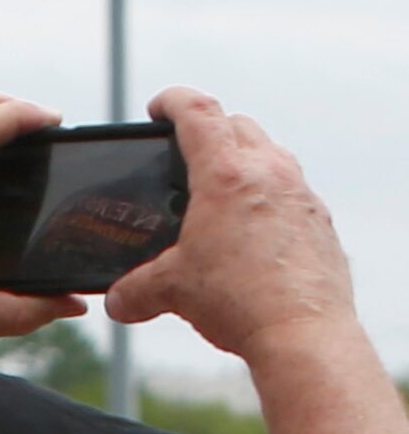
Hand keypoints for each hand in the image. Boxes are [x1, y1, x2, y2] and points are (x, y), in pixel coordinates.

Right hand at [106, 88, 358, 361]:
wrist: (302, 332)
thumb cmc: (238, 300)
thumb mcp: (171, 291)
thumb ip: (135, 290)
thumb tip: (116, 301)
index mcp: (226, 176)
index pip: (198, 113)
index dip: (173, 101)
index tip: (158, 107)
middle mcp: (269, 174)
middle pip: (239, 124)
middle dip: (211, 128)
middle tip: (186, 149)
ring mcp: (300, 196)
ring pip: (272, 153)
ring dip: (245, 158)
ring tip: (221, 188)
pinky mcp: (319, 222)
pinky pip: (291, 191)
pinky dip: (269, 195)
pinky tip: (252, 229)